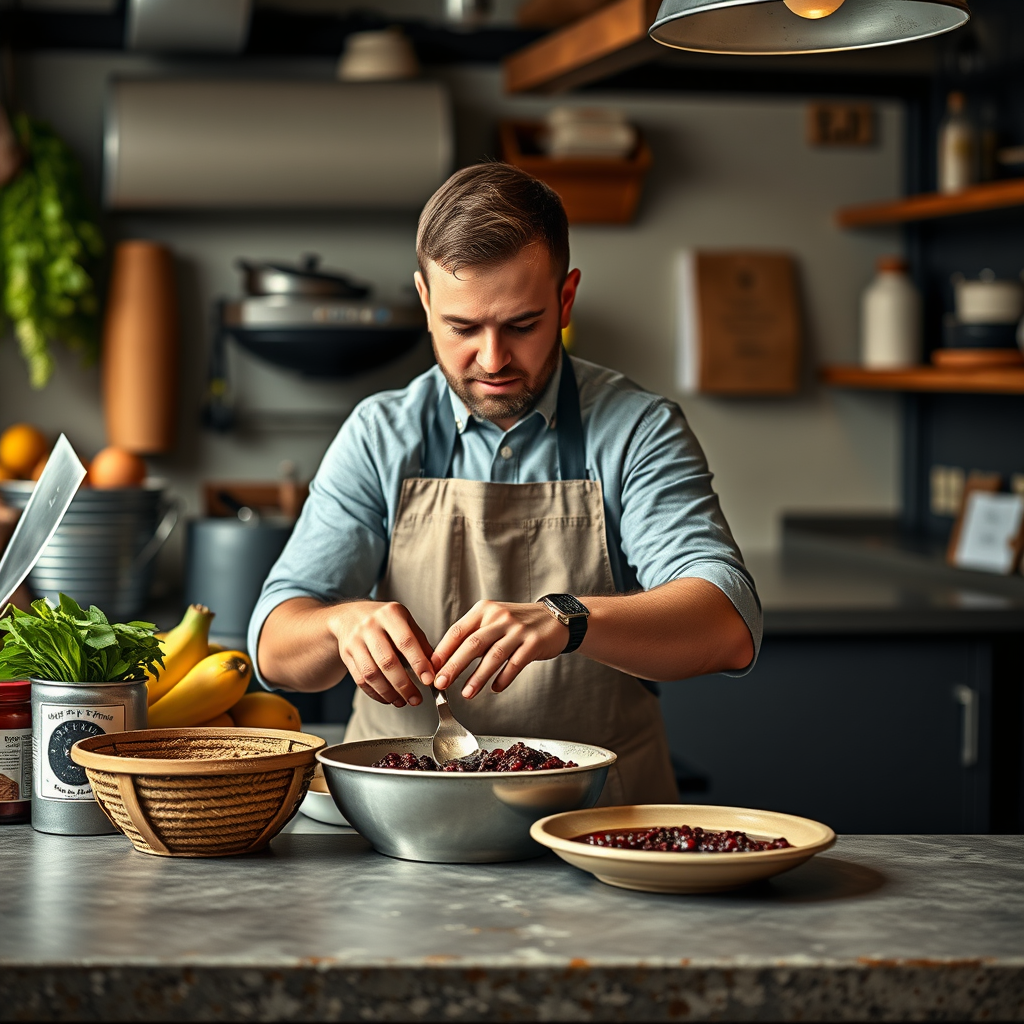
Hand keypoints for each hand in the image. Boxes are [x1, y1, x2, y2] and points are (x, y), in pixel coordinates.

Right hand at [330, 601, 435, 707]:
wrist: (349, 615)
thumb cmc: (385, 621)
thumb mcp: (405, 621)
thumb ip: (420, 643)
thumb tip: (436, 668)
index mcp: (391, 614)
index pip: (406, 641)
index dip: (418, 663)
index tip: (429, 681)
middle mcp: (371, 625)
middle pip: (387, 661)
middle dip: (404, 685)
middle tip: (416, 699)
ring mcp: (355, 640)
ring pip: (372, 674)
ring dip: (389, 693)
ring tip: (402, 702)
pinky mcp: (346, 654)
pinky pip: (360, 679)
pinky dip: (375, 693)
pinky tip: (388, 699)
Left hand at [432, 600, 566, 698]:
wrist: (555, 618)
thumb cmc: (518, 623)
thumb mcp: (493, 620)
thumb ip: (473, 636)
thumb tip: (446, 661)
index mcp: (484, 610)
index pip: (458, 631)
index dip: (443, 651)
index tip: (431, 668)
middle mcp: (500, 617)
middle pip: (472, 644)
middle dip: (454, 666)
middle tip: (441, 683)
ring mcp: (518, 630)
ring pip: (493, 655)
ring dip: (478, 677)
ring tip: (467, 693)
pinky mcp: (534, 643)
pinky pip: (515, 664)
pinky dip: (503, 678)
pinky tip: (495, 688)